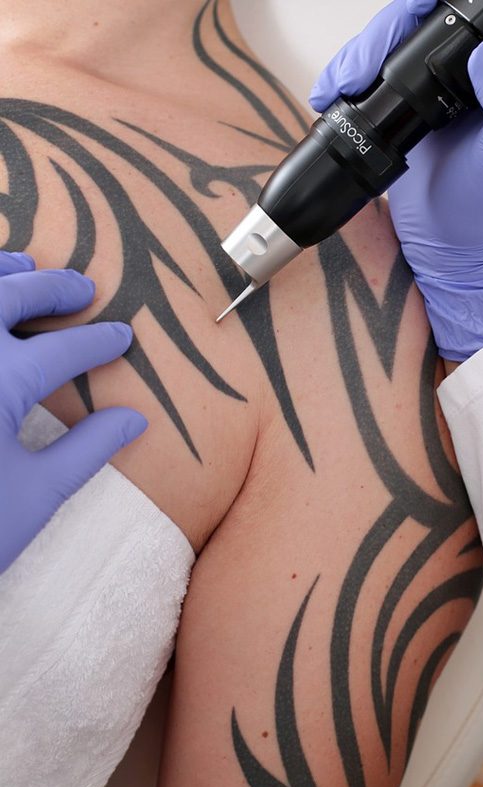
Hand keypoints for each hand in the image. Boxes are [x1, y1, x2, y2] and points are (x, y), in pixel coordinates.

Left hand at [0, 252, 146, 572]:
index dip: (100, 342)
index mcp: (0, 382)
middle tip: (82, 288)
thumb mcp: (38, 493)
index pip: (64, 349)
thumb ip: (89, 448)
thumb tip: (136, 419)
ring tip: (24, 264)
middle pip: (10, 295)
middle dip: (53, 286)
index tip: (123, 336)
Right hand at [310, 0, 482, 361]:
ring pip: (386, 47)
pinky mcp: (402, 108)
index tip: (395, 37)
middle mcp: (467, 69)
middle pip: (412, 24)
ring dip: (353, 59)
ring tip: (335, 89)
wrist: (452, 245)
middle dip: (376, 40)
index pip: (463, 15)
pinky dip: (345, 82)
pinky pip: (370, 79)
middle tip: (355, 74)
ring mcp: (431, 87)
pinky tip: (331, 97)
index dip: (423, 13)